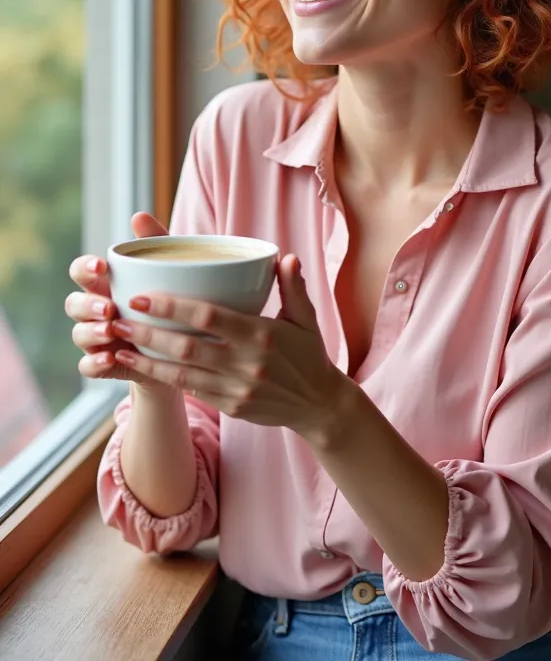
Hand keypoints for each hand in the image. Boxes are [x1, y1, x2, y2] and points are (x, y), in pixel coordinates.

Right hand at [65, 212, 169, 385]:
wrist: (179, 346)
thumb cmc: (166, 299)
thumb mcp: (166, 270)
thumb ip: (153, 243)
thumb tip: (139, 216)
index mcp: (104, 284)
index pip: (81, 271)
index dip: (85, 268)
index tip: (101, 267)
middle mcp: (94, 310)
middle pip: (74, 304)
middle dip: (88, 305)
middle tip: (110, 307)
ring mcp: (96, 338)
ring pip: (79, 333)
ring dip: (92, 332)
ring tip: (112, 331)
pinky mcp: (103, 363)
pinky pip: (87, 366)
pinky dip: (94, 364)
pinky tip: (108, 359)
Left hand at [109, 254, 349, 441]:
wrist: (319, 405)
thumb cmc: (309, 353)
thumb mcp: (306, 318)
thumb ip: (293, 287)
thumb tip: (285, 257)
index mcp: (262, 334)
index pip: (209, 316)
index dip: (173, 307)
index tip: (143, 296)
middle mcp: (247, 363)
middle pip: (188, 346)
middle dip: (149, 333)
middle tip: (118, 319)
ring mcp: (238, 388)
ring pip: (183, 373)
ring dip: (148, 361)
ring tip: (118, 347)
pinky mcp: (232, 407)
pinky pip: (193, 391)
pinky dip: (167, 379)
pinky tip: (144, 368)